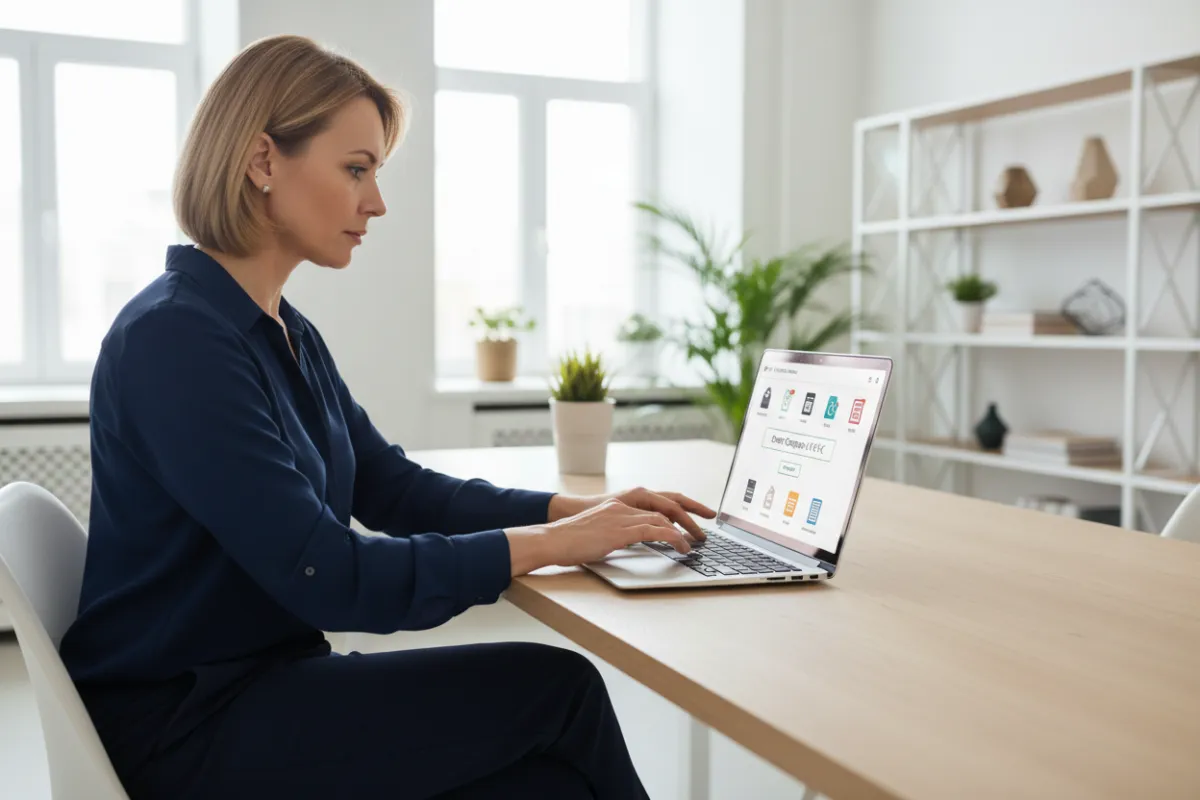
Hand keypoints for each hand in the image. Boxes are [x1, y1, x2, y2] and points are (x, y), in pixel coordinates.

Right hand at [506, 499, 697, 575]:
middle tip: (702, 533)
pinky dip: (673, 539)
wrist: (551, 540)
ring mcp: (621, 517)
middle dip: (688, 519)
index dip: (674, 514)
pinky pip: (655, 531)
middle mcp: (622, 507)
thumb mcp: (596, 536)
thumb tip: (625, 547)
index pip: (653, 506)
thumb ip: (614, 536)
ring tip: (695, 545)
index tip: (689, 523)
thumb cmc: (568, 543)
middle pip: (664, 508)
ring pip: (663, 518)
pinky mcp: (621, 530)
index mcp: (616, 507)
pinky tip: (682, 548)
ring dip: (684, 532)